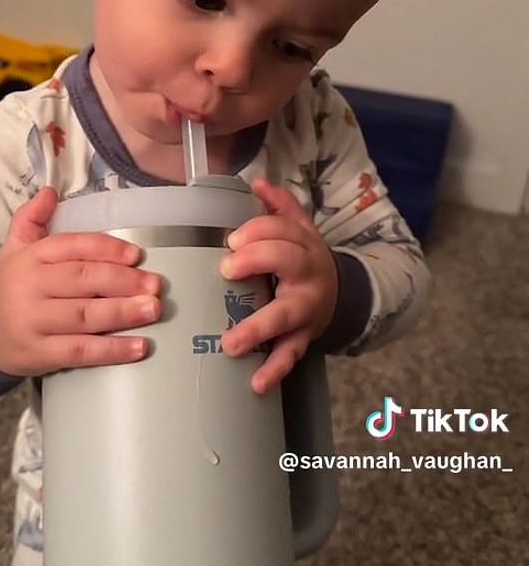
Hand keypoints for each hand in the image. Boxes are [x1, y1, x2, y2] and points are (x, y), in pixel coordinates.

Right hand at [0, 187, 160, 375]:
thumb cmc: (10, 288)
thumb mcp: (14, 248)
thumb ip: (31, 218)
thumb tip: (49, 191)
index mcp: (30, 257)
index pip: (72, 247)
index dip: (106, 249)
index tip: (135, 255)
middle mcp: (31, 287)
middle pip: (82, 281)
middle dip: (122, 282)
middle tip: (155, 285)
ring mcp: (34, 322)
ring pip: (84, 316)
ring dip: (122, 313)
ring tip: (152, 309)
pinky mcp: (40, 353)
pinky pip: (80, 351)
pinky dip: (111, 350)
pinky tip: (138, 347)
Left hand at [219, 178, 337, 394]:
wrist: (339, 295)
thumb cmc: (305, 259)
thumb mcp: (299, 229)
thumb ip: (279, 206)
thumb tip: (256, 182)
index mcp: (303, 243)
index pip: (282, 230)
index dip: (257, 231)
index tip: (231, 239)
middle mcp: (308, 273)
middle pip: (287, 260)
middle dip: (257, 260)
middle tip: (226, 269)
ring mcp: (307, 308)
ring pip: (286, 315)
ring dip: (258, 328)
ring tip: (230, 343)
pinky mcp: (303, 336)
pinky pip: (290, 354)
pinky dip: (274, 370)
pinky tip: (256, 383)